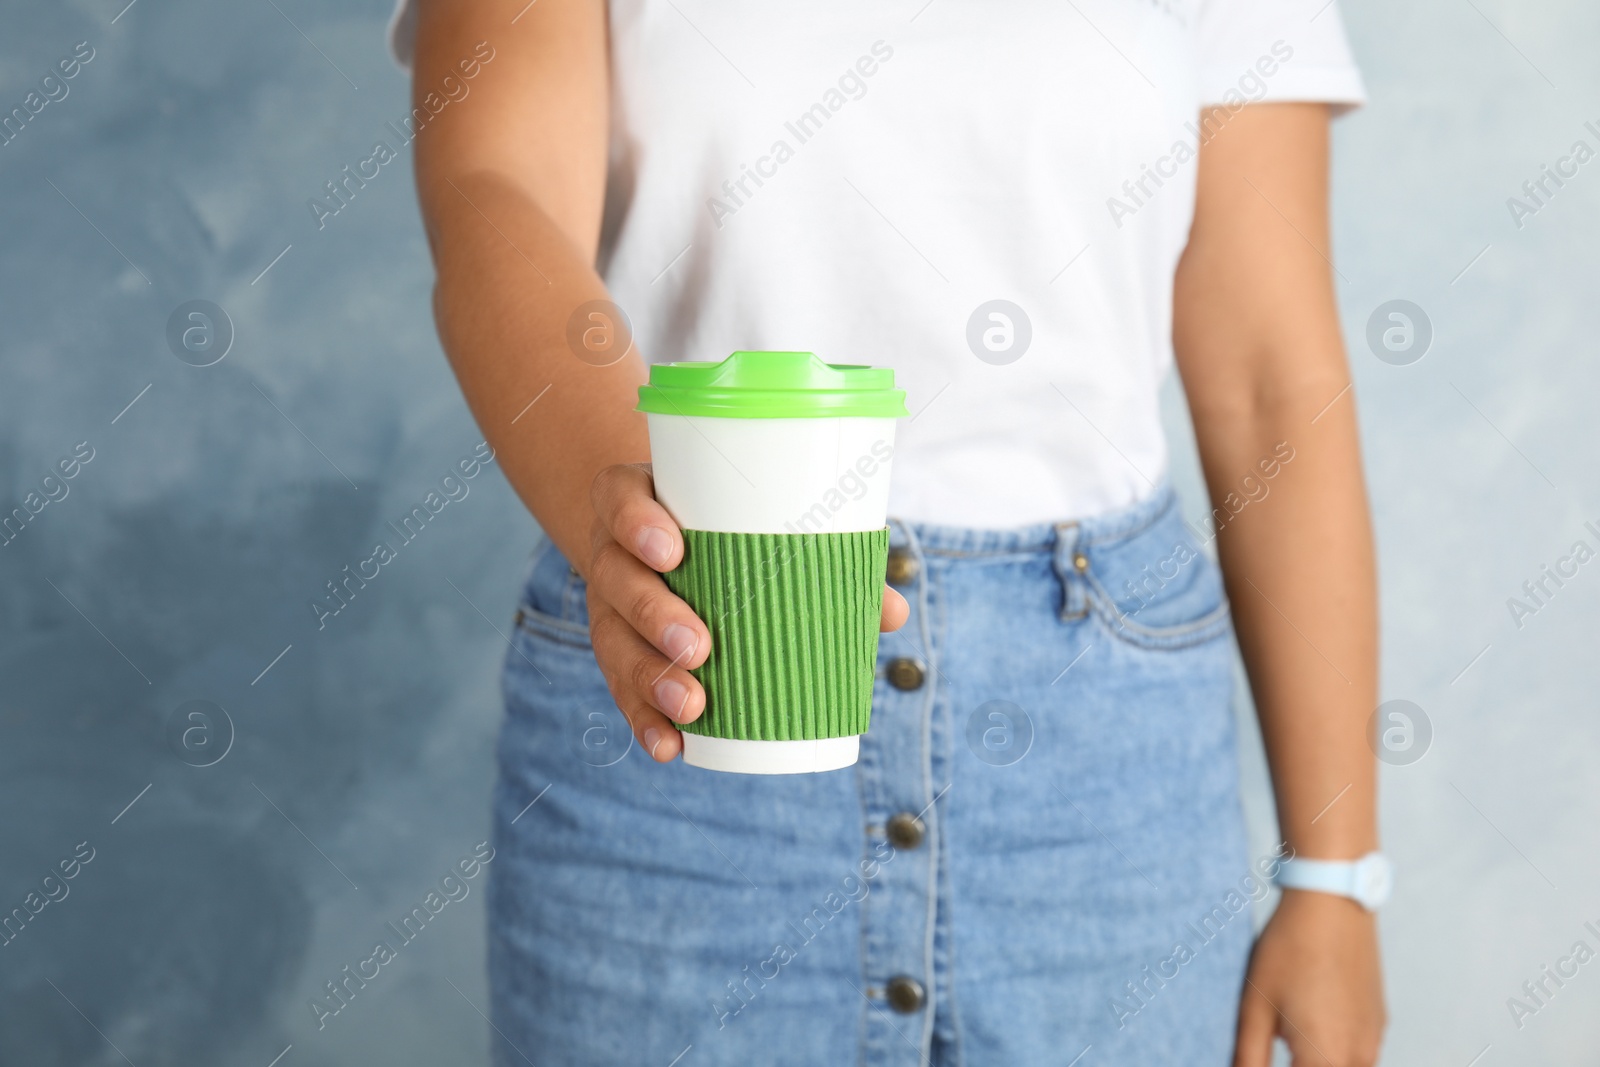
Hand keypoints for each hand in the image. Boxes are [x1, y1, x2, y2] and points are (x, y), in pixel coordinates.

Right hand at [586, 463, 909, 762]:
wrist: (660, 542)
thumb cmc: (724, 528)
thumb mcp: (757, 525)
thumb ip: (824, 559)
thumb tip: (890, 611)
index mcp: (638, 502)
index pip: (618, 498)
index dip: (637, 523)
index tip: (674, 550)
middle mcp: (614, 551)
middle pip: (616, 578)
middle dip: (654, 615)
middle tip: (700, 646)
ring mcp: (608, 604)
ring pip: (612, 639)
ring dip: (650, 676)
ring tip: (692, 705)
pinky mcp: (616, 651)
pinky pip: (620, 687)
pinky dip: (643, 719)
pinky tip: (669, 745)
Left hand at [1233, 889, 1384, 1065]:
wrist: (1333, 903)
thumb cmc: (1288, 951)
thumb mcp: (1254, 1008)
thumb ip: (1248, 1059)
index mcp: (1325, 1061)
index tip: (1259, 1058)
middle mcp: (1359, 1059)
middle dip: (1298, 1066)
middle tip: (1275, 1045)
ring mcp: (1373, 1041)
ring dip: (1315, 1063)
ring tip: (1287, 1042)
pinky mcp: (1378, 1023)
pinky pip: (1357, 1056)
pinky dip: (1333, 1055)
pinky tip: (1308, 1025)